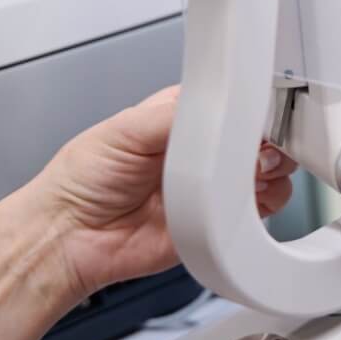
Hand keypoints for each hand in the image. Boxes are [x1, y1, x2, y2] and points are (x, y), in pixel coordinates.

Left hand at [26, 86, 297, 300]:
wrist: (68, 238)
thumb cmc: (81, 180)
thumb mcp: (126, 129)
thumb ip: (178, 114)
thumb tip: (224, 107)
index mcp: (182, 117)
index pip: (235, 101)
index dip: (252, 105)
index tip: (260, 112)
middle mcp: (203, 151)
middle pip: (260, 135)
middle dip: (270, 138)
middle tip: (258, 146)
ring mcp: (212, 188)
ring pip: (269, 170)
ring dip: (272, 169)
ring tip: (251, 173)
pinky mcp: (217, 223)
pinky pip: (259, 212)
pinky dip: (266, 205)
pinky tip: (249, 199)